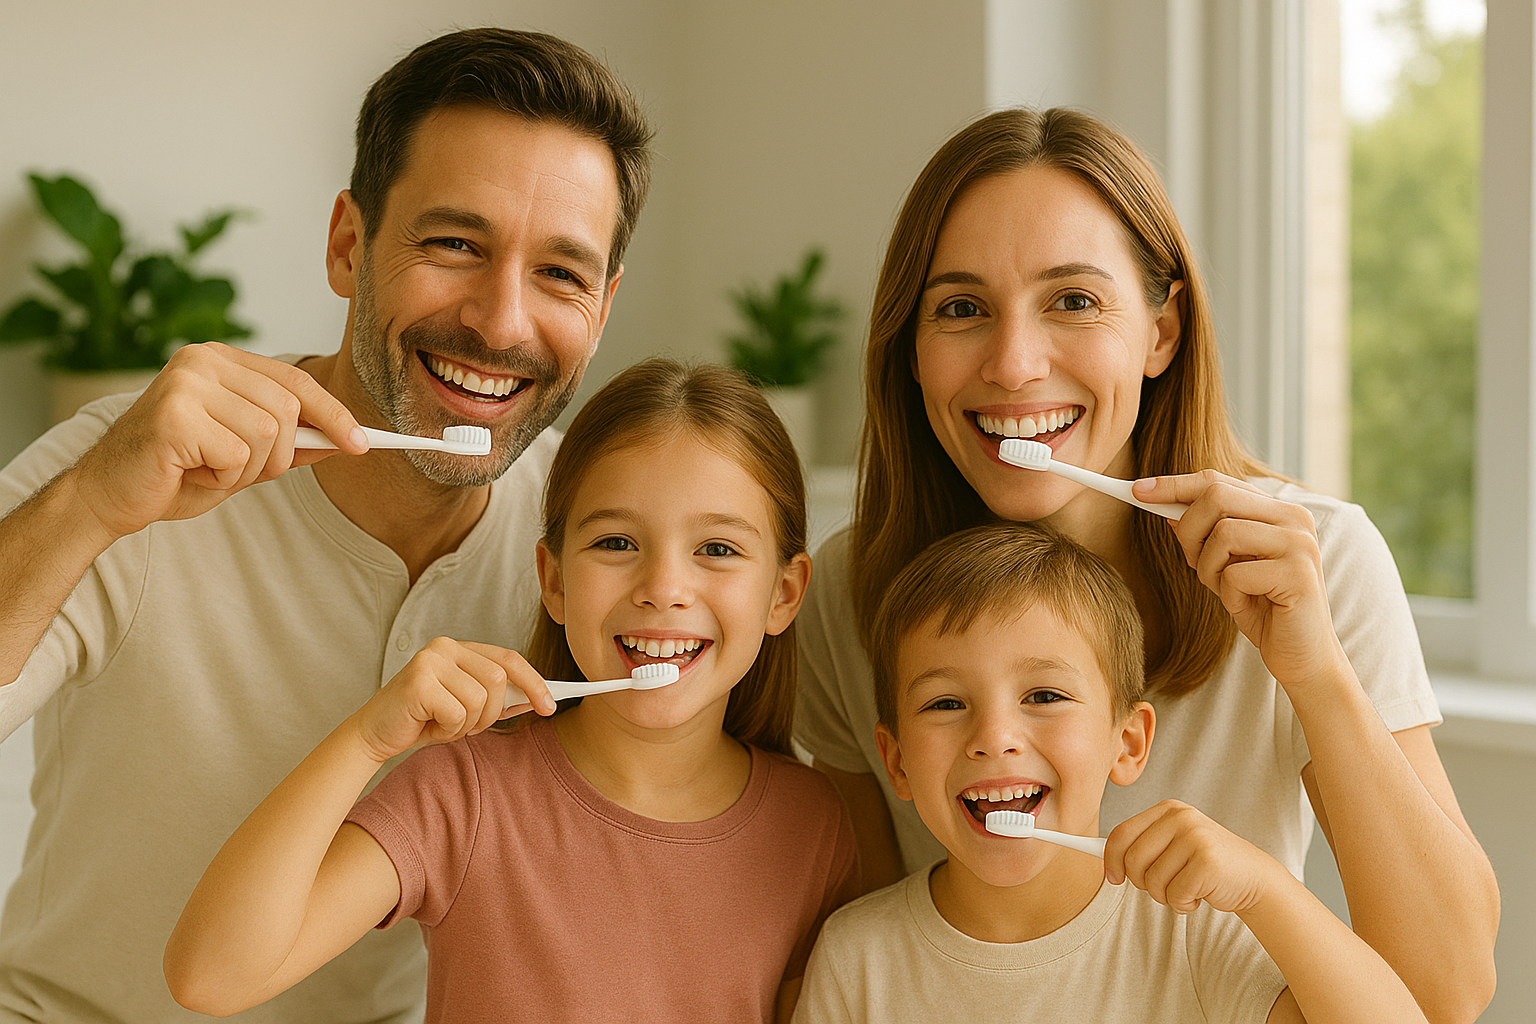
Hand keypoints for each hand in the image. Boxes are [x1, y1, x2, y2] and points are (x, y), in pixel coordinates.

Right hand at [69, 343, 368, 540]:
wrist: (108, 495)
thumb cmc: (176, 472)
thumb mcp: (246, 456)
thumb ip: (292, 443)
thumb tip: (347, 440)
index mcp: (222, 360)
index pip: (296, 382)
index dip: (333, 414)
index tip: (362, 444)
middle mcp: (203, 360)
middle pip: (288, 411)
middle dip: (277, 456)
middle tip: (236, 471)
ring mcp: (186, 383)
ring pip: (268, 435)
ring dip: (245, 470)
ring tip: (207, 468)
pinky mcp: (174, 414)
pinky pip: (236, 455)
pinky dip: (221, 479)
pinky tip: (189, 472)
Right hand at [349, 638, 556, 763]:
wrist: (373, 734)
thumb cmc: (421, 721)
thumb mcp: (466, 708)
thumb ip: (498, 699)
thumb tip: (539, 698)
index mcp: (458, 648)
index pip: (508, 659)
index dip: (533, 682)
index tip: (550, 706)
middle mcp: (444, 646)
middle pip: (498, 680)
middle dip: (491, 713)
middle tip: (467, 726)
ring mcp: (429, 661)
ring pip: (480, 699)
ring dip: (467, 724)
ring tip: (443, 724)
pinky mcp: (418, 682)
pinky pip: (458, 713)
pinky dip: (449, 730)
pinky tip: (429, 726)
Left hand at [1104, 800, 1280, 914]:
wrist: (1254, 878)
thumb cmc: (1204, 866)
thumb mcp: (1172, 847)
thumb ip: (1142, 847)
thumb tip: (1104, 858)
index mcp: (1167, 811)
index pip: (1122, 833)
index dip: (1110, 859)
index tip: (1112, 877)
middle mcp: (1180, 818)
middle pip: (1132, 860)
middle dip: (1143, 883)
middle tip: (1165, 885)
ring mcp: (1195, 837)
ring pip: (1152, 882)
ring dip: (1167, 896)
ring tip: (1187, 887)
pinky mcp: (1208, 861)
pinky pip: (1175, 894)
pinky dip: (1184, 904)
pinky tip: (1201, 895)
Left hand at [1132, 470, 1349, 688]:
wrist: (1301, 655)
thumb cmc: (1261, 607)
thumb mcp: (1225, 565)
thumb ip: (1205, 534)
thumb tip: (1164, 505)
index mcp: (1278, 510)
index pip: (1217, 481)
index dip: (1174, 485)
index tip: (1137, 490)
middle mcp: (1295, 518)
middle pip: (1216, 496)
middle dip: (1189, 530)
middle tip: (1192, 561)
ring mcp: (1300, 544)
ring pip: (1223, 534)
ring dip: (1209, 568)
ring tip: (1226, 589)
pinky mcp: (1298, 574)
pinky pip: (1235, 573)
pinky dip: (1228, 594)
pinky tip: (1246, 605)